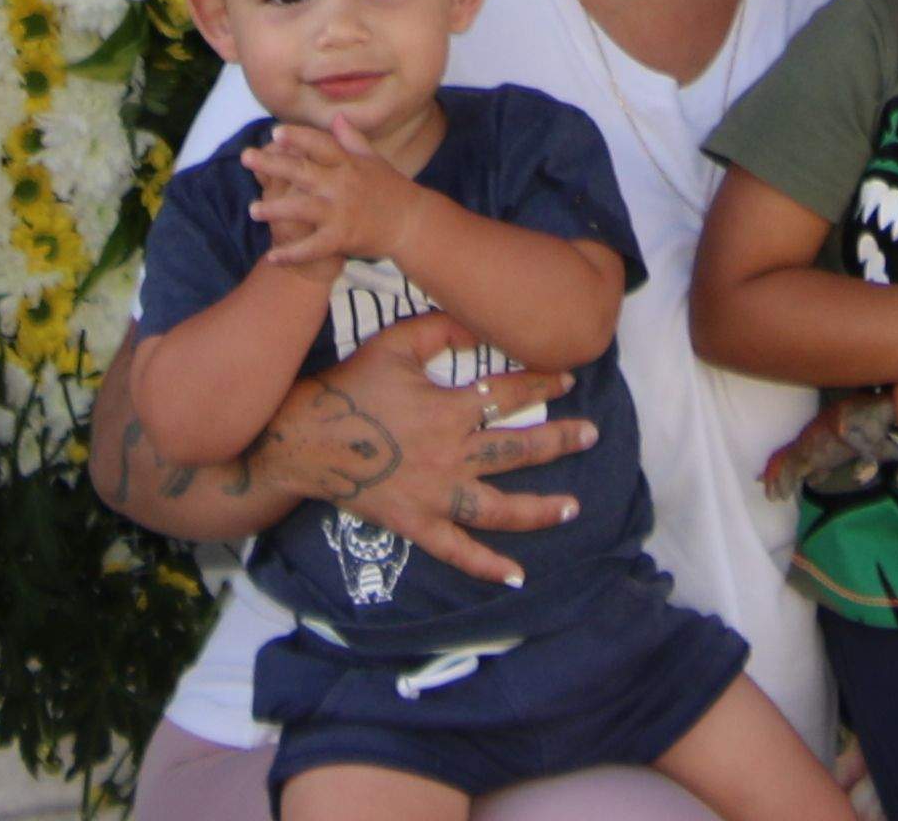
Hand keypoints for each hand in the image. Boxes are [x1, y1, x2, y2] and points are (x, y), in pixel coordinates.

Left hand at [250, 117, 424, 271]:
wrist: (411, 224)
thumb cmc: (391, 189)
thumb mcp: (374, 160)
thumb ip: (352, 140)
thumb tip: (337, 117)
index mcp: (349, 163)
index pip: (319, 144)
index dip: (297, 137)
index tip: (274, 132)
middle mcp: (342, 184)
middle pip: (302, 171)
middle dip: (272, 163)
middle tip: (245, 157)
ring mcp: (341, 212)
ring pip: (301, 208)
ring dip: (274, 209)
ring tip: (252, 210)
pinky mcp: (342, 238)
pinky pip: (312, 247)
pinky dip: (291, 253)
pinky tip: (272, 256)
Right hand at [303, 312, 590, 585]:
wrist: (305, 439)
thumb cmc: (352, 387)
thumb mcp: (395, 343)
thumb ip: (442, 329)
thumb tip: (483, 321)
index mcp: (449, 409)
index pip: (509, 394)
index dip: (542, 382)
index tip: (567, 378)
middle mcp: (451, 455)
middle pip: (518, 451)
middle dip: (559, 441)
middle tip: (591, 435)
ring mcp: (436, 496)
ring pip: (499, 508)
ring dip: (540, 509)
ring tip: (573, 507)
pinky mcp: (417, 525)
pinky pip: (458, 552)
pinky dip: (488, 566)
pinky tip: (517, 576)